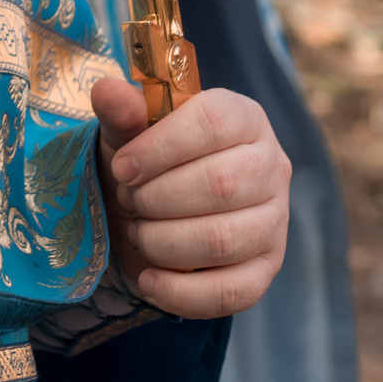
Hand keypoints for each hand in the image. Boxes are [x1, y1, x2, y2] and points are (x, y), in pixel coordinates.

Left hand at [92, 78, 288, 317]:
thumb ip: (122, 112)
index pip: (213, 123)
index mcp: (244, 117)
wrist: (156, 208)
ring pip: (224, 240)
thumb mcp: (129, 132)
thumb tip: (107, 89)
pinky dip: (181, 292)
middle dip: (157, 199)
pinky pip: (232, 291)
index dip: (161, 147)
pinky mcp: (267, 269)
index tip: (123, 169)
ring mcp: (276, 221)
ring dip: (163, 242)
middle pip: (221, 185)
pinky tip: (148, 279)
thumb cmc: (147, 160)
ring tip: (138, 232)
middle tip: (129, 201)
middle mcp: (272, 166)